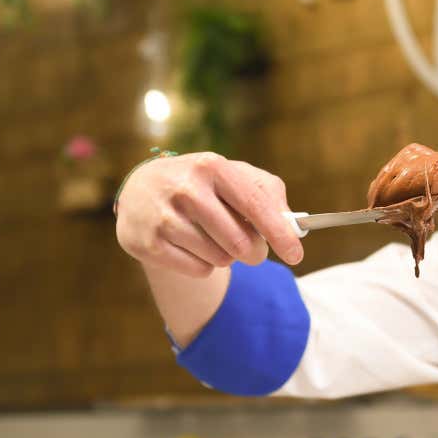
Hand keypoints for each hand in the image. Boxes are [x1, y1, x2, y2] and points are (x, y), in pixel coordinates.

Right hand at [115, 152, 304, 276]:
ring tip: (213, 239)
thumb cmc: (201, 184)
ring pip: (219, 259)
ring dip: (226, 257)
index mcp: (211, 166)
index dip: (279, 233)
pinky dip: (204, 266)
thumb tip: (292, 226)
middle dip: (254, 252)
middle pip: (239, 242)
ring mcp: (163, 217)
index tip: (296, 255)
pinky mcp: (147, 244)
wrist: (141, 190)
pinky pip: (198, 270)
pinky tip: (191, 247)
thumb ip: (267, 193)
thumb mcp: (232, 175)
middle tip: (252, 250)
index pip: (255, 204)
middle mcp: (185, 188)